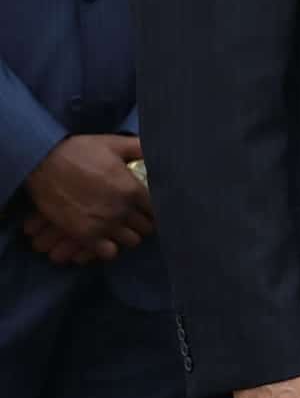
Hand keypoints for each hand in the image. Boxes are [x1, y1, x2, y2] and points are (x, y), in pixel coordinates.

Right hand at [23, 134, 151, 261]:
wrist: (43, 163)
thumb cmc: (79, 151)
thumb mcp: (114, 144)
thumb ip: (139, 148)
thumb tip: (157, 151)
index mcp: (133, 189)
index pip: (158, 209)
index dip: (156, 209)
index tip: (149, 207)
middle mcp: (122, 210)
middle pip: (146, 227)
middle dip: (143, 222)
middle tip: (135, 217)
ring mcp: (103, 224)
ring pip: (131, 241)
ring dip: (128, 235)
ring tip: (122, 227)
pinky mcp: (84, 235)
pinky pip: (109, 253)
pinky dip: (110, 248)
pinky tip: (107, 238)